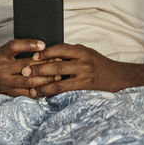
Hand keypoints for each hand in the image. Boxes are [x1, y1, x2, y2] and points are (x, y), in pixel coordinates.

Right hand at [0, 39, 57, 97]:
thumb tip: (42, 47)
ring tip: (58, 76)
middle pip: (26, 65)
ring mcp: (5, 82)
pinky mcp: (8, 93)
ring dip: (45, 79)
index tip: (43, 45)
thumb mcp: (2, 52)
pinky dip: (39, 91)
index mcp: (0, 54)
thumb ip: (18, 48)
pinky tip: (49, 88)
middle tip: (59, 62)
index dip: (29, 44)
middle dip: (44, 64)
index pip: (14, 46)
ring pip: (28, 81)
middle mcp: (1, 67)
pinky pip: (26, 93)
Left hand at [20, 43, 136, 97]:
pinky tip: (44, 96)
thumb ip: (71, 53)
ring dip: (43, 85)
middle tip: (24, 72)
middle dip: (39, 69)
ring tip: (31, 89)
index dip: (45, 52)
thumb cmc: (100, 65)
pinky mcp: (85, 88)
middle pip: (56, 65)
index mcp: (82, 51)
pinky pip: (65, 91)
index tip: (32, 56)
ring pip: (59, 81)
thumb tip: (48, 55)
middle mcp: (83, 63)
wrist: (118, 77)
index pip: (60, 49)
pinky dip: (53, 93)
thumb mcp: (87, 53)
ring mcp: (84, 76)